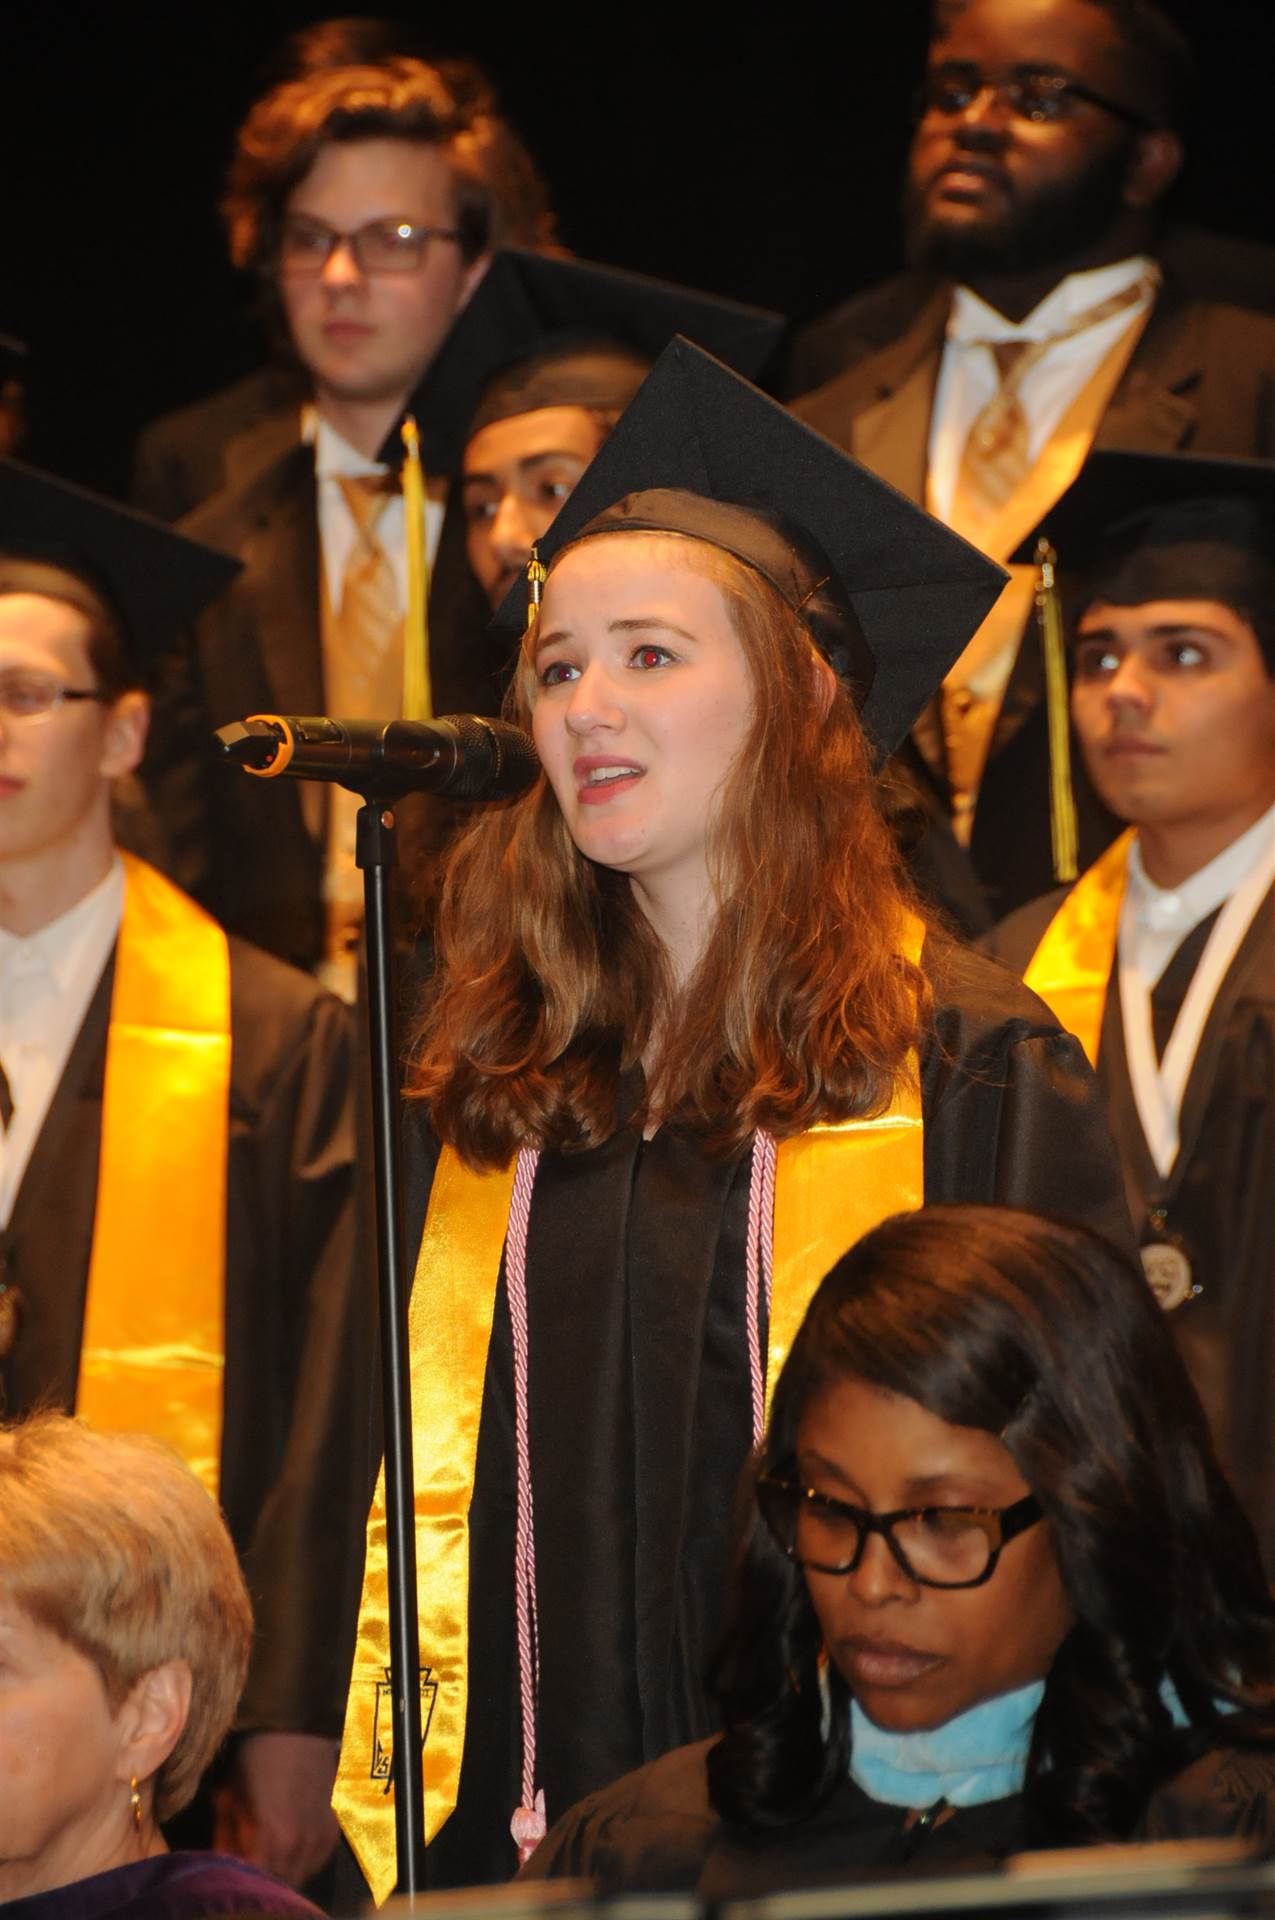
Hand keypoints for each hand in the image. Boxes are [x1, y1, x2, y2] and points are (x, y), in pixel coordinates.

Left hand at [215, 1730, 341, 1887]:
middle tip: (248, 1862)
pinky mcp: (333, 1829)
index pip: (255, 1883)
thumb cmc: (254, 1758)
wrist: (295, 1724)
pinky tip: (289, 1847)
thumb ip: (223, 1840)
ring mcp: (320, 1839)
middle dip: (262, 1878)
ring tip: (268, 1856)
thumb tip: (219, 1865)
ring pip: (300, 1877)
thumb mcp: (227, 1798)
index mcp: (271, 1840)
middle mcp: (300, 1847)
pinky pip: (317, 1862)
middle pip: (279, 1885)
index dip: (241, 1879)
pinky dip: (303, 1862)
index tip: (231, 1871)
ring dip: (283, 1873)